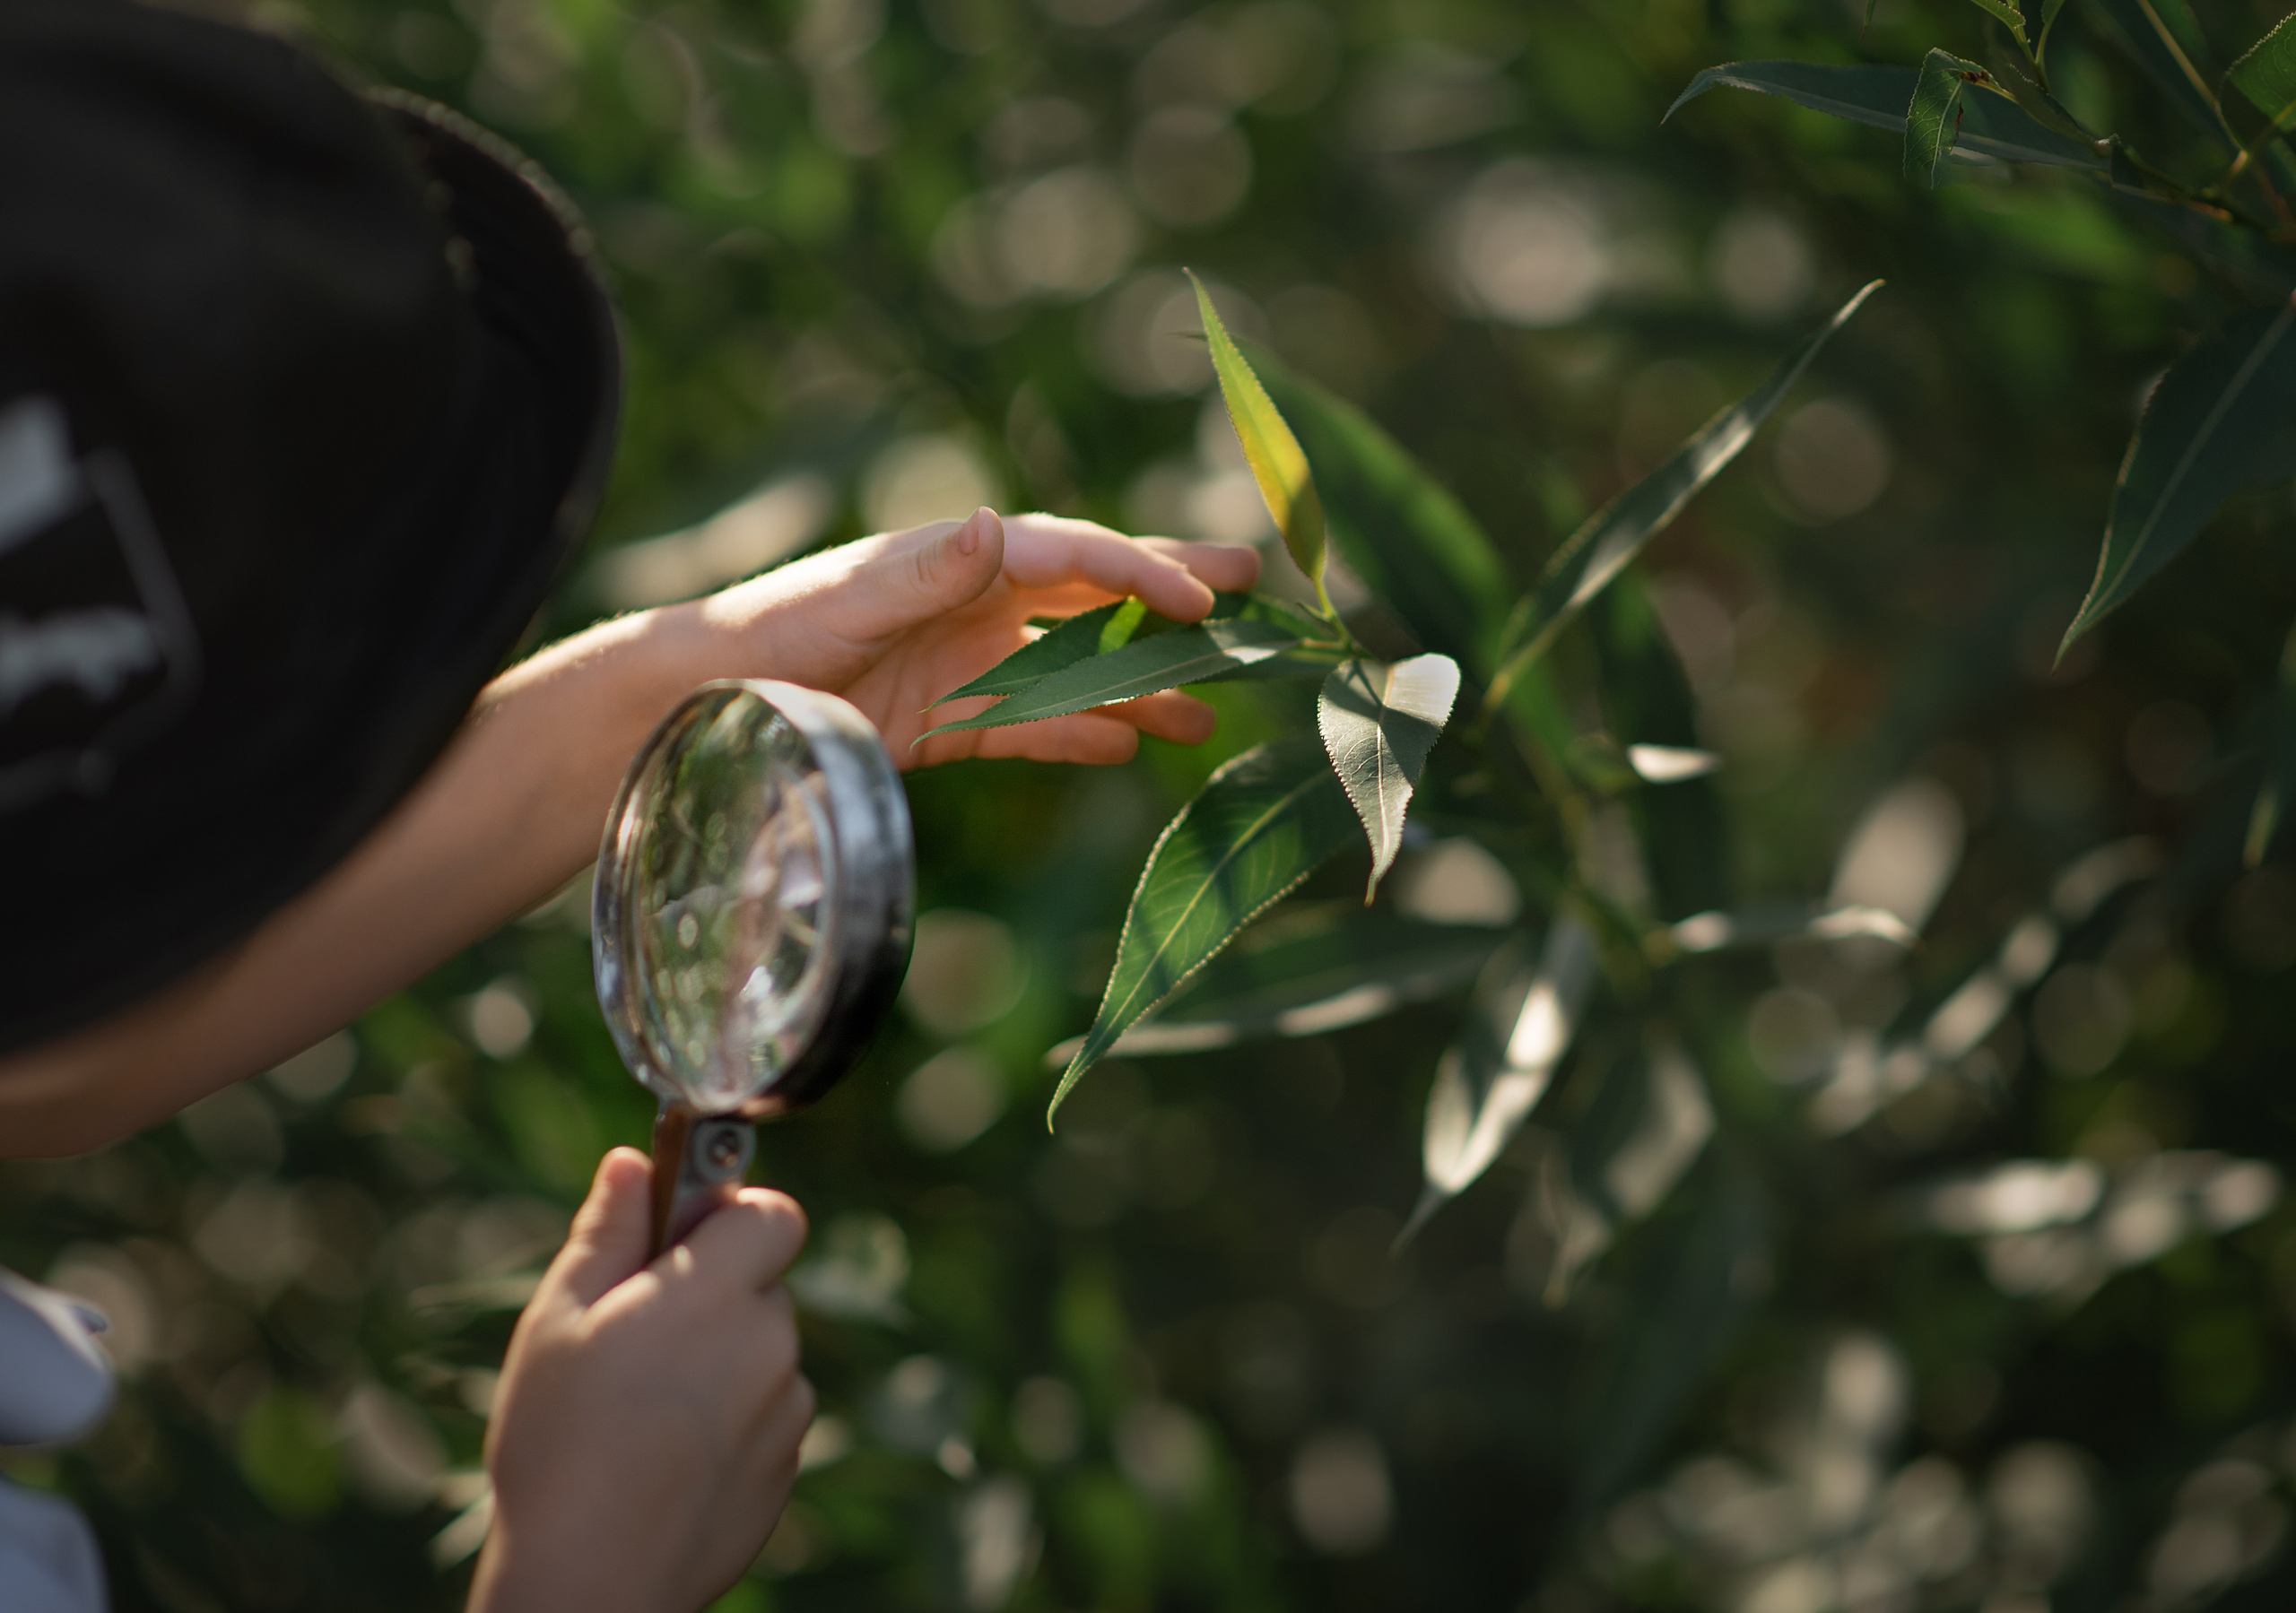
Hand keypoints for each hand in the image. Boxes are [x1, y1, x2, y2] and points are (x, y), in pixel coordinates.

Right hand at [469, 1150, 812, 1612]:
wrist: (592, 1582)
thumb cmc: (560, 1444)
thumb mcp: (559, 1321)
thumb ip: (607, 1232)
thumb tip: (633, 1160)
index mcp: (717, 1294)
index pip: (774, 1213)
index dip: (731, 1215)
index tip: (680, 1239)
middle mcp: (771, 1345)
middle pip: (762, 1284)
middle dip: (713, 1293)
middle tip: (637, 1334)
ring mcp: (788, 1411)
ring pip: (763, 1353)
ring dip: (722, 1361)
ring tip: (642, 1410)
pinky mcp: (788, 1468)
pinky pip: (766, 1415)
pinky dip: (730, 1421)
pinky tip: (665, 1457)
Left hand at [692, 509, 1261, 767]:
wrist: (705, 701)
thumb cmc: (769, 633)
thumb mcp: (850, 600)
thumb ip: (928, 572)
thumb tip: (1003, 528)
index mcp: (958, 557)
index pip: (1069, 556)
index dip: (1138, 572)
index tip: (1202, 595)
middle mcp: (975, 601)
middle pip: (1092, 596)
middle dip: (1168, 596)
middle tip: (1252, 595)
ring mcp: (968, 663)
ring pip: (1076, 670)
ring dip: (1141, 688)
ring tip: (1211, 713)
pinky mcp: (950, 721)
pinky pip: (1032, 728)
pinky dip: (1081, 738)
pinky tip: (1131, 751)